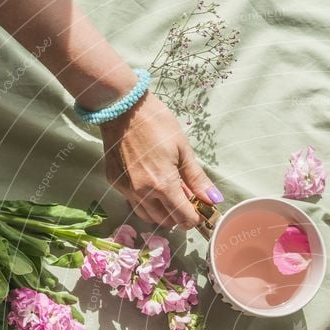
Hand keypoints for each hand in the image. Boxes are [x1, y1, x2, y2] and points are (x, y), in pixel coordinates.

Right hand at [100, 92, 222, 228]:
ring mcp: (126, 189)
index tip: (199, 209)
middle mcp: (143, 193)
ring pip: (148, 217)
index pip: (184, 219)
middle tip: (185, 197)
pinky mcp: (115, 183)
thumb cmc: (156, 123)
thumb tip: (214, 199)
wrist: (121, 108)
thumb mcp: (183, 149)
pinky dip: (145, 201)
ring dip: (162, 212)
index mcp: (163, 185)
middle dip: (179, 215)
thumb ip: (197, 179)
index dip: (195, 218)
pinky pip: (133, 203)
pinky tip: (151, 184)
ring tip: (168, 192)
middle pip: (166, 222)